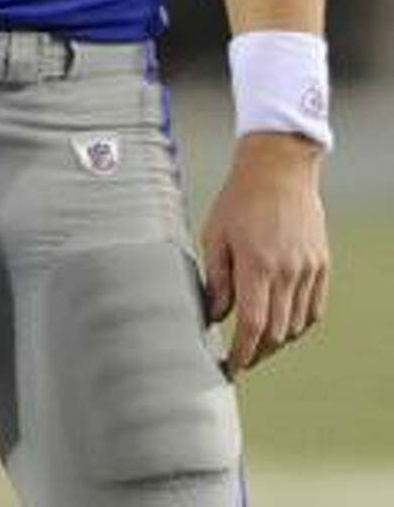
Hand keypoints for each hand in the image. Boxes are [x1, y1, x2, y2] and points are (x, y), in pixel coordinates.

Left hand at [201, 132, 329, 377]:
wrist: (279, 169)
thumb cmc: (239, 199)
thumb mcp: (215, 235)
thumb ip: (216, 279)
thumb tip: (214, 316)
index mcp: (257, 264)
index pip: (253, 325)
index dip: (242, 353)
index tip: (231, 367)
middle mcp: (287, 271)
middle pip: (276, 333)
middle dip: (257, 353)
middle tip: (242, 358)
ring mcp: (308, 269)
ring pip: (296, 325)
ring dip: (277, 341)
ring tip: (258, 342)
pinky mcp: (321, 264)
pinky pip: (313, 309)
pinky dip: (298, 324)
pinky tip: (282, 324)